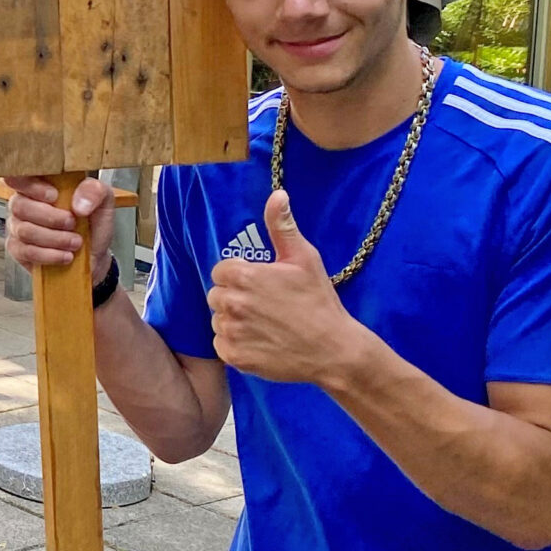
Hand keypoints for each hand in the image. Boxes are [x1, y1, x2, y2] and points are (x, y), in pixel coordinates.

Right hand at [4, 174, 113, 279]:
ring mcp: (18, 227)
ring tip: (75, 242)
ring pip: (25, 230)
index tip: (53, 195)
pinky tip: (64, 255)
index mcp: (40, 185)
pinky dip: (50, 255)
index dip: (31, 185)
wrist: (94, 257)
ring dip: (55, 238)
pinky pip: (26, 252)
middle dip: (51, 218)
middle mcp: (24, 203)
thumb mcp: (103, 202)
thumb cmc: (92, 226)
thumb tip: (78, 203)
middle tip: (72, 223)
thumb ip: (94, 191)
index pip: (19, 176)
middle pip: (20, 206)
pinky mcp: (18, 250)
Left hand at [208, 191, 371, 384]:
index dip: (240, 277)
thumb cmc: (319, 301)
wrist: (334, 350)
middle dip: (235, 298)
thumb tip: (277, 194)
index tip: (261, 285)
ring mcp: (231, 331)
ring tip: (266, 325)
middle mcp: (231, 303)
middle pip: (217, 295)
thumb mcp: (304, 259)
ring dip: (235, 322)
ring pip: (219, 320)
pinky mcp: (234, 357)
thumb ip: (282, 226)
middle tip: (265, 306)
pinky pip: (221, 345)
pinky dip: (236, 345)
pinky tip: (261, 343)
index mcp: (243, 276)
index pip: (221, 271)